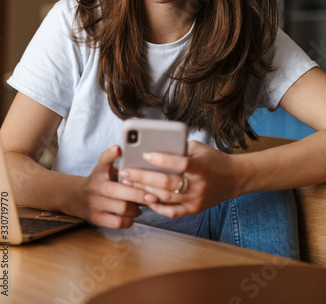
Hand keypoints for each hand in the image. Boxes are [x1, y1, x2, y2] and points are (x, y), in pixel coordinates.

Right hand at [80, 145, 158, 228]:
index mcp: (100, 170)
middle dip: (140, 194)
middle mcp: (96, 186)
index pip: (104, 159)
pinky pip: (118, 223)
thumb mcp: (105, 168)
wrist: (76, 197)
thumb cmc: (101, 180)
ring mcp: (95, 203)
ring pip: (123, 208)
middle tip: (154, 196)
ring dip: (137, 208)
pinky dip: (130, 220)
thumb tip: (146, 161)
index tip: (118, 148)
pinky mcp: (97, 218)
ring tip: (144, 206)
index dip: (111, 154)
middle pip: (120, 190)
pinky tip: (133, 215)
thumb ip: (120, 163)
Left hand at [118, 140, 244, 217]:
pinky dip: (157, 206)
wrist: (235, 178)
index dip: (161, 159)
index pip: (179, 163)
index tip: (144, 154)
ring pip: (165, 198)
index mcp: (200, 167)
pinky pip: (171, 212)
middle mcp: (198, 185)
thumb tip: (153, 146)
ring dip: (144, 191)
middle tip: (125, 171)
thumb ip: (179, 147)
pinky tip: (145, 197)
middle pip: (166, 183)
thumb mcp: (199, 148)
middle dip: (142, 177)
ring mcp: (195, 200)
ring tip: (129, 183)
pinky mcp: (194, 210)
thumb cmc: (213, 159)